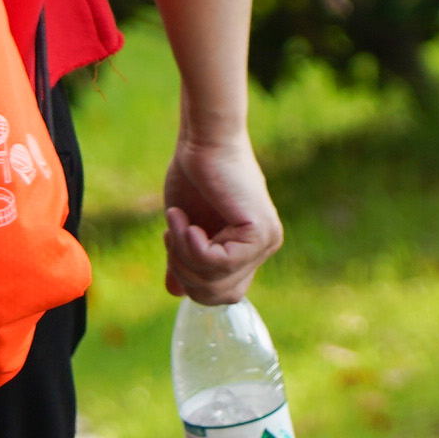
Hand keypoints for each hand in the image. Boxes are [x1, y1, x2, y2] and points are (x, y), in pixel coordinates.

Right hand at [159, 131, 281, 305]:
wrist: (204, 141)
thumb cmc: (194, 177)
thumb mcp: (186, 230)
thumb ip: (186, 260)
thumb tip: (176, 293)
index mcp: (250, 250)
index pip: (221, 294)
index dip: (189, 279)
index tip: (172, 240)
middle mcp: (264, 248)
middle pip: (218, 295)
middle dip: (184, 271)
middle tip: (172, 234)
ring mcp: (266, 241)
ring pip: (217, 281)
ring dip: (184, 254)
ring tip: (177, 222)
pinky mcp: (260, 232)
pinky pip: (220, 263)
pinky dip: (193, 247)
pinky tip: (187, 222)